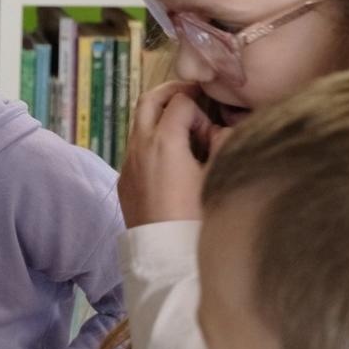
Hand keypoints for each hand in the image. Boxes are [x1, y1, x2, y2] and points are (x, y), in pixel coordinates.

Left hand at [118, 80, 221, 226]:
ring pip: (138, 123)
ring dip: (159, 117)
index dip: (199, 109)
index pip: (180, 101)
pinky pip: (134, 146)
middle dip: (171, 93)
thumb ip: (224, 144)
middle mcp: (140, 146)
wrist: (166, 256)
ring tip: (184, 131)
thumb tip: (219, 131)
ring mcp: (128, 162)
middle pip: (149, 99)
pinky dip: (151, 140)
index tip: (210, 131)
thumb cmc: (197, 218)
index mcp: (164, 141)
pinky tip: (171, 160)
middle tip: (192, 97)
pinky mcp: (124, 180)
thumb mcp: (219, 177)